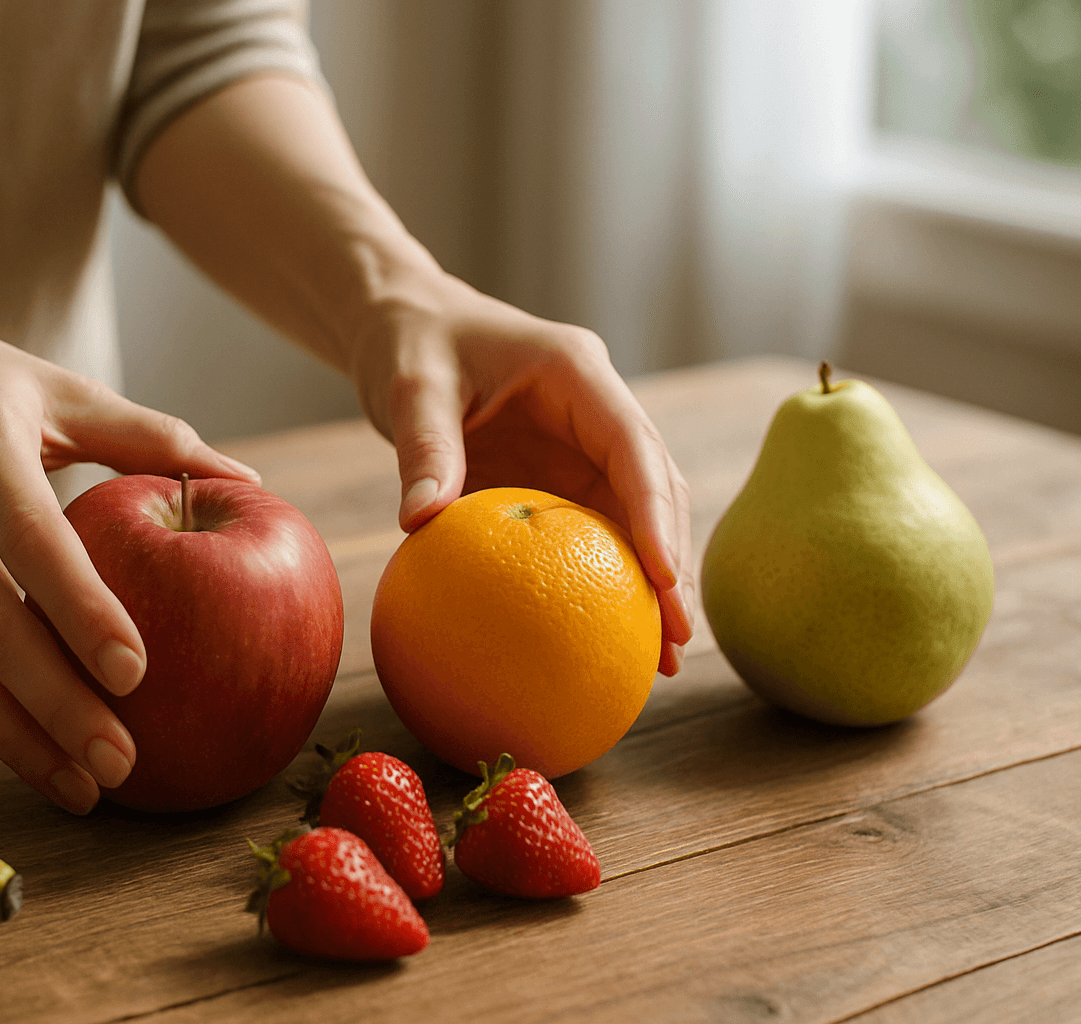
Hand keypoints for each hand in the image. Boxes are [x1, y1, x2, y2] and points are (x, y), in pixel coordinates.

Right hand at [0, 308, 259, 812]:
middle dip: (53, 704)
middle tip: (121, 764)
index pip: (31, 538)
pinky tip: (37, 754)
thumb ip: (150, 435)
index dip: (81, 609)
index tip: (135, 673)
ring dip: (15, 736)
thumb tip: (247, 479)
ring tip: (84, 788)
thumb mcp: (59, 388)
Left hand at [351, 272, 694, 675]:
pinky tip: (605, 634)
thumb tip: (418, 522)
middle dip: (671, 559)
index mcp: (575, 373)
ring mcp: (584, 441)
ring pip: (638, 511)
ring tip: (659, 657)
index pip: (633, 445)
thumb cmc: (409, 344)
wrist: (405, 324)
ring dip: (652, 577)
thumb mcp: (412, 388)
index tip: (662, 577)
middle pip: (656, 484)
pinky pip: (593, 525)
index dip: (655, 512)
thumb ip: (423, 448)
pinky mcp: (562, 470)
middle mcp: (595, 407)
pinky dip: (606, 575)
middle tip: (675, 638)